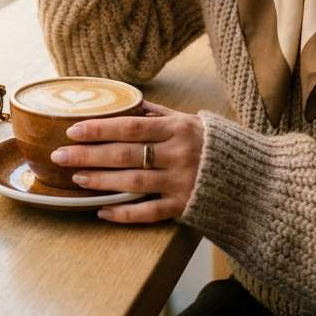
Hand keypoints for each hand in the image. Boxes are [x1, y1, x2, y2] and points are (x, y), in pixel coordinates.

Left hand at [49, 99, 203, 223]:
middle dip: (90, 155)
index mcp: (178, 129)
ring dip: (102, 181)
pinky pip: (149, 212)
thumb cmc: (216, 145)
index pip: (131, 127)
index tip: (73, 129)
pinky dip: (124, 213)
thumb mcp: (191, 122)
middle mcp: (179, 154)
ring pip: (134, 182)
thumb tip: (129, 102)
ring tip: (76, 179)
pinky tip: (102, 210)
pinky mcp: (185, 207)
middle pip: (126, 154)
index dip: (101, 128)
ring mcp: (182, 183)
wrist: (255, 178)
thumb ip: (160, 114)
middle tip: (60, 155)